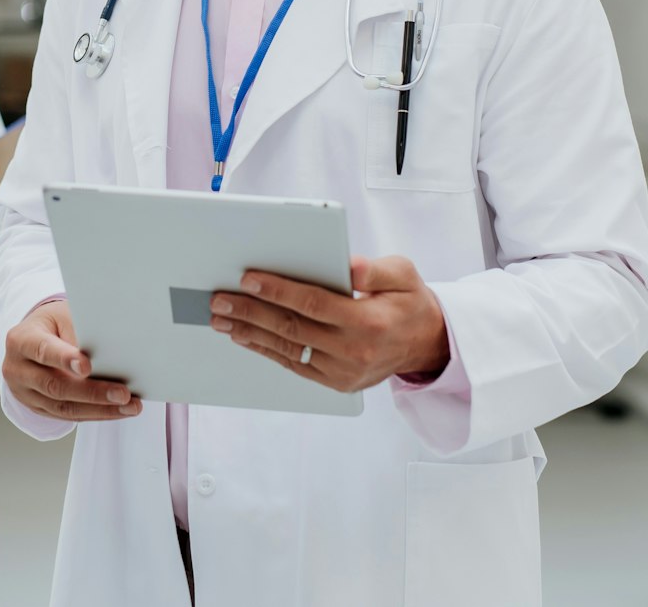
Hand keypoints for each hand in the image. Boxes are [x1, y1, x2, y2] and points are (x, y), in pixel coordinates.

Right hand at [2, 300, 142, 422]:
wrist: (33, 338)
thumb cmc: (54, 323)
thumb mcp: (63, 316)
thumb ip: (79, 333)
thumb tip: (108, 356)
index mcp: (21, 340)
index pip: (43, 351)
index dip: (65, 360)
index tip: (88, 367)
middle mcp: (18, 369)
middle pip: (54, 386)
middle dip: (92, 392)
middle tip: (122, 393)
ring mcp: (25, 393)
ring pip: (63, 407)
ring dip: (100, 409)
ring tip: (129, 406)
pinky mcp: (38, 408)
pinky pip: (68, 416)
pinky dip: (95, 414)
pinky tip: (117, 411)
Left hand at [209, 255, 449, 392]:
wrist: (428, 344)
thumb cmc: (409, 301)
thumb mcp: (403, 273)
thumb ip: (374, 268)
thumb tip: (346, 265)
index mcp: (369, 320)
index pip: (313, 303)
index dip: (278, 290)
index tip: (248, 278)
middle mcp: (353, 350)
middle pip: (292, 328)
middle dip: (251, 312)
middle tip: (219, 300)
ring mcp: (344, 371)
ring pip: (288, 350)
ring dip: (250, 333)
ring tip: (222, 318)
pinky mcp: (337, 382)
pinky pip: (295, 365)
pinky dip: (266, 351)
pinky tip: (245, 337)